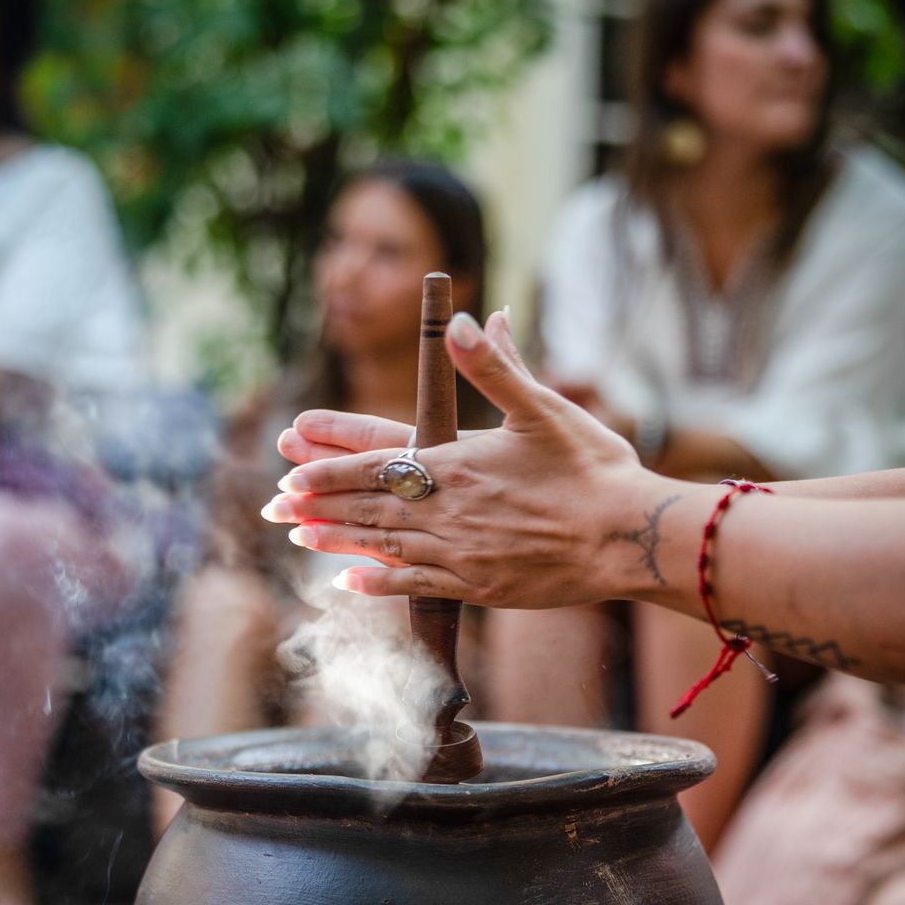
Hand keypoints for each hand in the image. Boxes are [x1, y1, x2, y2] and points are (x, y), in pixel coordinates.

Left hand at [266, 311, 681, 608]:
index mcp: (460, 463)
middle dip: (317, 503)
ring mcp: (462, 553)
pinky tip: (349, 583)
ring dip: (336, 540)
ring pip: (383, 546)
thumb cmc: (595, 470)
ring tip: (297, 536)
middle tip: (273, 503)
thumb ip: (501, 367)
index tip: (290, 461)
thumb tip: (474, 317)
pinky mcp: (480, 587)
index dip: (331, 463)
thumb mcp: (546, 409)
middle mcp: (451, 510)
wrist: (630, 538)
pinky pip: (417, 586)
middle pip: (369, 506)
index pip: (379, 460)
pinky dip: (379, 584)